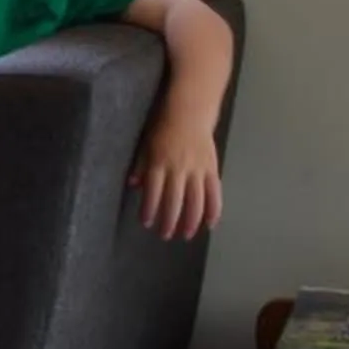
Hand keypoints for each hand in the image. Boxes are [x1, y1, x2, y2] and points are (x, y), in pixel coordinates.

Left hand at [130, 116, 222, 239]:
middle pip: (174, 200)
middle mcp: (178, 168)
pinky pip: (214, 193)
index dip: (150, 209)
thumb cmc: (162, 128)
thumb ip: (140, 166)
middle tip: (165, 235)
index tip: (147, 223)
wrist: (189, 112)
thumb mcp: (146, 145)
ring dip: (191, 221)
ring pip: (196, 200)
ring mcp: (197, 170)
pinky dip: (214, 210)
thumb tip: (133, 186)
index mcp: (159, 163)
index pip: (154, 192)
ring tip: (185, 234)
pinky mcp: (212, 169)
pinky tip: (210, 224)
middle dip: (169, 221)